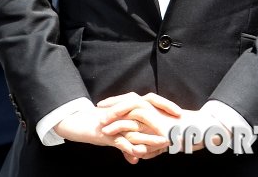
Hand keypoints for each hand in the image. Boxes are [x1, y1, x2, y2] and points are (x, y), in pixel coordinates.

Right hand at [54, 92, 174, 163]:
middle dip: (162, 114)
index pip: (151, 100)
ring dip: (150, 133)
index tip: (180, 112)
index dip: (165, 104)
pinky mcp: (106, 132)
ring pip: (135, 123)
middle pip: (146, 106)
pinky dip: (129, 147)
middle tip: (177, 122)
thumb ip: (128, 144)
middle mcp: (124, 109)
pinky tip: (140, 154)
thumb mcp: (116, 136)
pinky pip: (120, 140)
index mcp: (129, 106)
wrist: (78, 123)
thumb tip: (137, 156)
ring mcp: (115, 120)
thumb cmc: (100, 126)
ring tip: (164, 142)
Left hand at [102, 95, 226, 156]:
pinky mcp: (157, 121)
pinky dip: (124, 124)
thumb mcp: (161, 141)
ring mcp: (155, 112)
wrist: (198, 131)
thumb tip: (136, 154)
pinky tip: (113, 131)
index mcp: (153, 107)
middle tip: (99, 111)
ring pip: (130, 108)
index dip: (117, 103)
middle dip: (112, 106)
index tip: (104, 106)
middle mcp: (153, 107)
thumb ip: (148, 146)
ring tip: (103, 125)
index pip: (131, 100)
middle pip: (128, 100)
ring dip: (115, 116)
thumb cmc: (183, 136)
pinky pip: (137, 118)